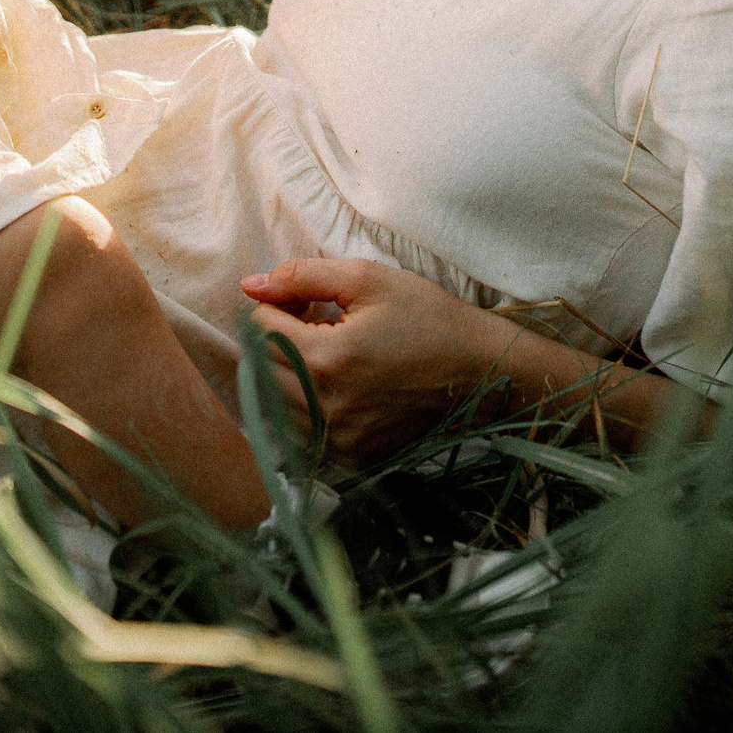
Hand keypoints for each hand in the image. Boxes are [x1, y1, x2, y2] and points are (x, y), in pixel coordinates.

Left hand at [240, 257, 505, 465]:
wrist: (483, 372)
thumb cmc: (430, 318)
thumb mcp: (368, 279)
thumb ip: (302, 276)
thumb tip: (250, 284)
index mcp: (324, 360)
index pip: (259, 328)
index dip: (279, 303)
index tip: (311, 300)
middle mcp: (325, 408)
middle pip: (261, 366)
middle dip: (280, 336)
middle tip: (317, 320)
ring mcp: (338, 440)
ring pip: (276, 401)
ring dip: (289, 371)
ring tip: (329, 350)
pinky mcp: (353, 456)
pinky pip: (304, 429)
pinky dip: (309, 403)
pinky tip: (342, 382)